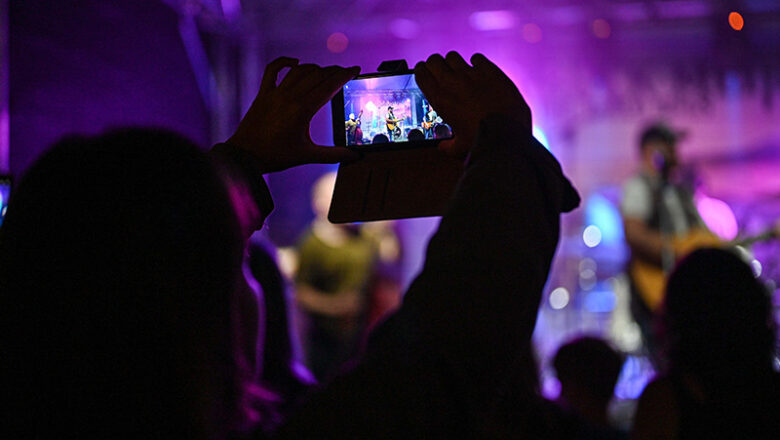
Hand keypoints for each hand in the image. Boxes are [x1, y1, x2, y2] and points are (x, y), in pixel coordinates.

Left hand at [228, 57, 360, 172]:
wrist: (246, 156)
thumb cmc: (276, 156)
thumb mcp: (307, 156)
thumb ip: (333, 155)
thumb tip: (354, 156)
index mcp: (302, 111)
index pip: (329, 86)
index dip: (344, 76)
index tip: (355, 69)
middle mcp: (289, 97)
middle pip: (317, 75)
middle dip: (334, 71)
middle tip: (345, 71)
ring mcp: (274, 93)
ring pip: (299, 71)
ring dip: (315, 68)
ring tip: (325, 71)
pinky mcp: (263, 94)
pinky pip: (272, 70)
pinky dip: (284, 62)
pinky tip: (295, 63)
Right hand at [414, 52, 530, 156]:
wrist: (507, 135)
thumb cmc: (483, 142)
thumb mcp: (460, 148)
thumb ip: (448, 146)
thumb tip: (443, 148)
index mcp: (440, 99)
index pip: (421, 74)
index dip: (421, 72)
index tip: (424, 73)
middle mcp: (452, 83)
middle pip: (434, 60)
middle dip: (435, 64)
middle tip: (440, 72)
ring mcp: (471, 74)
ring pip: (452, 56)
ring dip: (453, 62)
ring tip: (459, 72)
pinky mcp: (490, 71)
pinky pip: (477, 57)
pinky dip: (476, 63)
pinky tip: (479, 71)